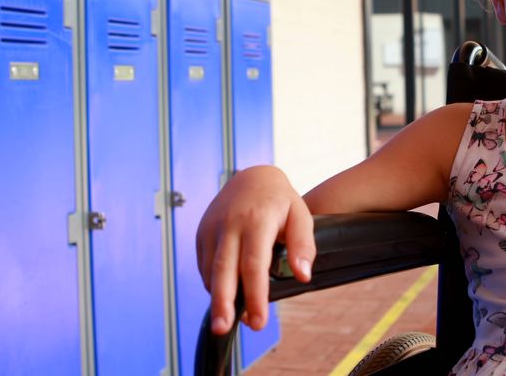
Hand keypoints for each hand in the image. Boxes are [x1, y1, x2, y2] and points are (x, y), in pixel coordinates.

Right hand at [196, 165, 315, 334]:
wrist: (252, 176)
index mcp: (256, 220)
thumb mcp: (301, 215)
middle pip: (224, 270)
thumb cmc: (280, 201)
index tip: (258, 322)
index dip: (255, 295)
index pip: (254, 264)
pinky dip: (213, 284)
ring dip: (218, 298)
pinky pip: (204, 265)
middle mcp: (229, 224)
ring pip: (211, 270)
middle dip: (222, 303)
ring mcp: (212, 228)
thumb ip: (303, 245)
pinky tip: (225, 295)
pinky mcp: (202, 233)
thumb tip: (302, 276)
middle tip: (223, 329)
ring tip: (228, 319)